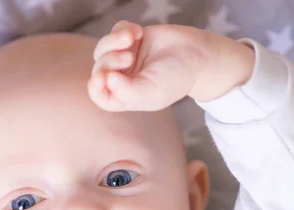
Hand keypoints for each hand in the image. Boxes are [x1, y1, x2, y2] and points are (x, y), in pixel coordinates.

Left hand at [88, 21, 254, 111]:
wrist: (197, 55)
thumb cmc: (176, 79)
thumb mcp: (151, 92)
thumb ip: (126, 91)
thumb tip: (106, 80)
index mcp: (125, 96)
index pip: (99, 95)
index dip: (96, 86)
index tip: (104, 76)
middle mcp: (123, 78)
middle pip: (100, 69)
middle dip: (110, 61)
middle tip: (129, 58)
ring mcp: (126, 57)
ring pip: (103, 48)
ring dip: (112, 42)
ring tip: (130, 39)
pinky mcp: (132, 38)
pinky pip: (116, 31)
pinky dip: (123, 29)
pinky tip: (139, 32)